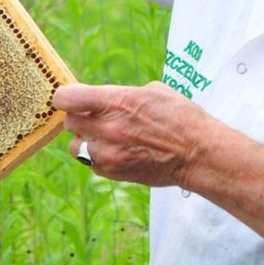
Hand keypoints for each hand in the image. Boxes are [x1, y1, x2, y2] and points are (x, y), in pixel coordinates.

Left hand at [52, 82, 207, 187]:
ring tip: (103, 136)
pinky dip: (96, 157)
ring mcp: (110, 153)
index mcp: (118, 101)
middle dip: (78, 117)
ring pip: (75, 146)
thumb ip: (122, 94)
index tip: (70, 97)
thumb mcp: (153, 91)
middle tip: (92, 116)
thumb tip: (103, 98)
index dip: (65, 96)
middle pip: (69, 122)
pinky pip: (90, 163)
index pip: (69, 98)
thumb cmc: (181, 118)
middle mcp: (110, 128)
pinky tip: (114, 150)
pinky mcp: (115, 173)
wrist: (198, 154)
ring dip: (84, 139)